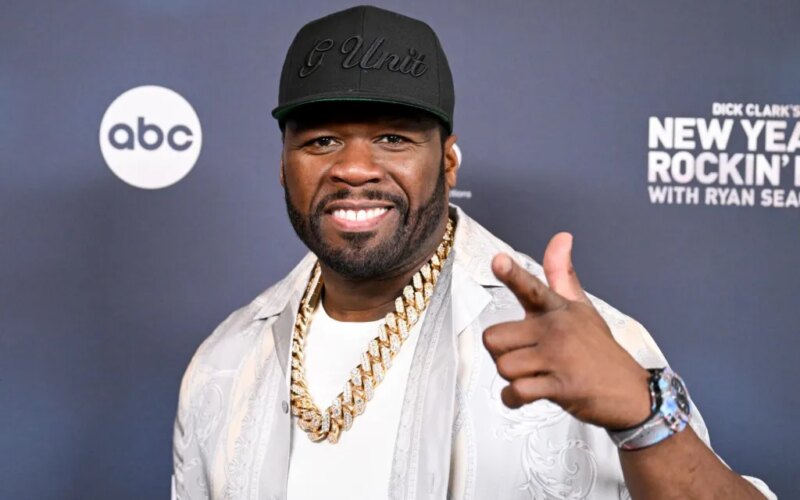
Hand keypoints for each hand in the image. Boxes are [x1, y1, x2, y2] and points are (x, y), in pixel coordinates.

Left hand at [482, 232, 651, 429]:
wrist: (632, 393)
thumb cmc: (598, 349)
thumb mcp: (582, 308)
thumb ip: (561, 275)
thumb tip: (561, 237)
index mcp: (558, 309)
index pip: (531, 287)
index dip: (512, 274)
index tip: (499, 260)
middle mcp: (557, 329)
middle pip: (494, 338)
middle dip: (502, 352)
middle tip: (524, 356)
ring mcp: (559, 358)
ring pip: (503, 366)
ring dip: (512, 377)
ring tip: (534, 375)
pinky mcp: (561, 387)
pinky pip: (516, 391)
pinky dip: (514, 399)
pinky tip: (528, 395)